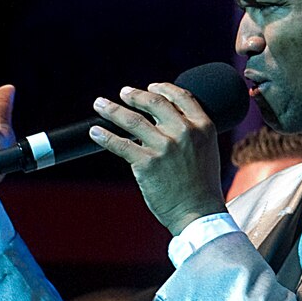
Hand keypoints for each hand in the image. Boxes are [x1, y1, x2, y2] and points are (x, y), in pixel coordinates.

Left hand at [89, 83, 227, 235]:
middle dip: (135, 95)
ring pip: (131, 120)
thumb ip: (190, 134)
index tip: (151, 87)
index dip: (164, 89)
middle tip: (123, 93)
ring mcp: (164, 146)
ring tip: (100, 104)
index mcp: (203, 127)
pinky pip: (120, 144)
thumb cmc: (202, 186)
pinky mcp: (146, 163)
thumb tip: (162, 123)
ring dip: (112, 109)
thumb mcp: (206, 150)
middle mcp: (184, 132)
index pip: (182, 97)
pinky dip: (104, 136)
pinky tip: (95, 132)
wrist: (199, 212)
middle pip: (154, 103)